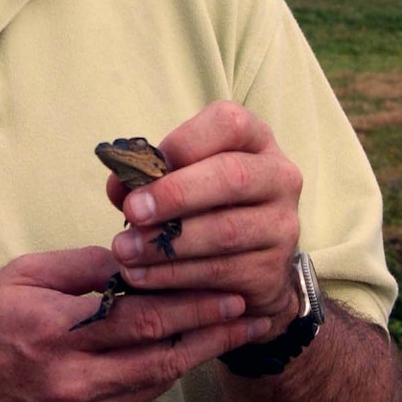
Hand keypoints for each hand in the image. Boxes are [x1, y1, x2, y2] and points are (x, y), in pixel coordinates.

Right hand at [0, 247, 267, 401]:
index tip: (226, 280)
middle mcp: (68, 373)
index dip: (188, 297)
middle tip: (251, 307)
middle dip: (210, 326)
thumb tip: (133, 255)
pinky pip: (131, 398)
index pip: (136, 309)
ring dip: (197, 354)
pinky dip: (161, 372)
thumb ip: (76, 267)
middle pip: (157, 348)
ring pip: (153, 379)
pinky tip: (186, 353)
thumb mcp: (16, 279)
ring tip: (235, 331)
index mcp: (51, 327)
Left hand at [103, 101, 304, 339]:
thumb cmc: (209, 206)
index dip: (182, 143)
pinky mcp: (272, 270)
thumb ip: (150, 176)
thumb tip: (119, 183)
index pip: (227, 124)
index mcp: (255, 141)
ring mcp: (282, 225)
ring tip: (126, 250)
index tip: (141, 168)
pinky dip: (175, 276)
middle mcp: (279, 178)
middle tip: (133, 212)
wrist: (253, 263)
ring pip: (225, 232)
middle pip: (232, 176)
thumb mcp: (183, 179)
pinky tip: (143, 276)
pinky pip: (221, 273)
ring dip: (167, 244)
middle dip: (175, 194)